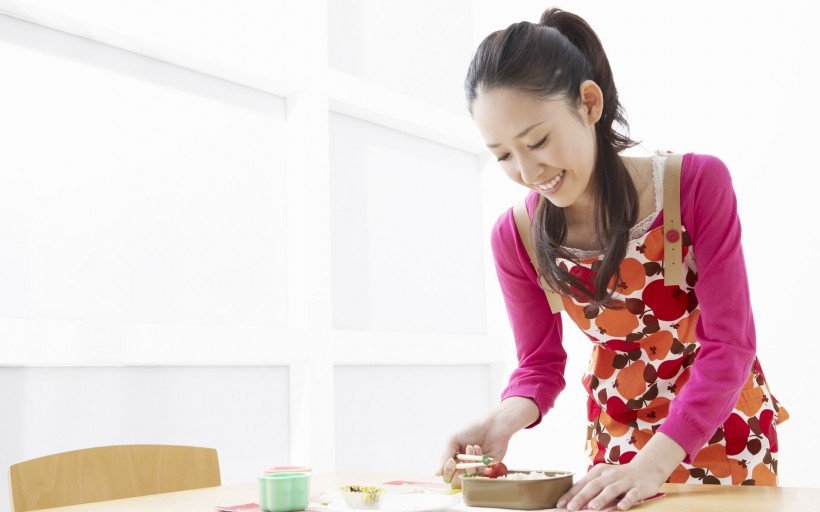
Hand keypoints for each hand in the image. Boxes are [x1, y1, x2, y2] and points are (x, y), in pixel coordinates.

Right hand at [436, 397, 538, 487]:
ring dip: (469, 461)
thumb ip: (445, 456)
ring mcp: (476, 468)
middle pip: (456, 482)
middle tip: (458, 460)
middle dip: (457, 471)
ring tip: (471, 446)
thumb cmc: (471, 429)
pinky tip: (478, 447)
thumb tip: (437, 473)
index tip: (451, 461)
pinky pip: (480, 472)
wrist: (491, 425)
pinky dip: (478, 459)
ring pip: (468, 477)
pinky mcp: (487, 468)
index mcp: (454, 459)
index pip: (447, 475)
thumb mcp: (453, 440)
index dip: (447, 471)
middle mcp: (464, 465)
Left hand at [556, 433, 684, 510]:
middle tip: (571, 508)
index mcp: (599, 472)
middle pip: (594, 486)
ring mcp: (625, 481)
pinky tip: (620, 507)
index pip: (583, 483)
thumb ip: (591, 488)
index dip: (571, 494)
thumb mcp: (604, 478)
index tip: (560, 504)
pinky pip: (632, 495)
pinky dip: (626, 501)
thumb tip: (572, 501)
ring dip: (601, 499)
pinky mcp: (639, 487)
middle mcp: (610, 475)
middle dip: (581, 497)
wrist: (647, 469)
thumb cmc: (620, 477)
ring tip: (591, 508)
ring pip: (611, 490)